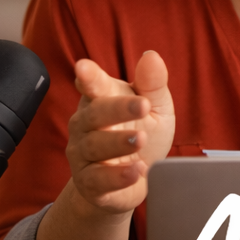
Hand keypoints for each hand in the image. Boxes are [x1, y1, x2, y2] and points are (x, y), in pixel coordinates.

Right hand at [66, 50, 175, 213]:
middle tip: (143, 105)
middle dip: (117, 109)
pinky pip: (98, 179)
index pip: (92, 85)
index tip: (84, 67)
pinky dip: (118, 176)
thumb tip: (152, 56)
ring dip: (118, 142)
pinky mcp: (89, 182)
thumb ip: (153, 84)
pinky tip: (137, 170)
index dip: (88, 77)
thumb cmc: (142, 134)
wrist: (131, 181)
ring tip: (141, 140)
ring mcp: (83, 154)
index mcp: (101, 99)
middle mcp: (85, 124)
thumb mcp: (156, 109)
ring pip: (94, 146)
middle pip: (95, 114)